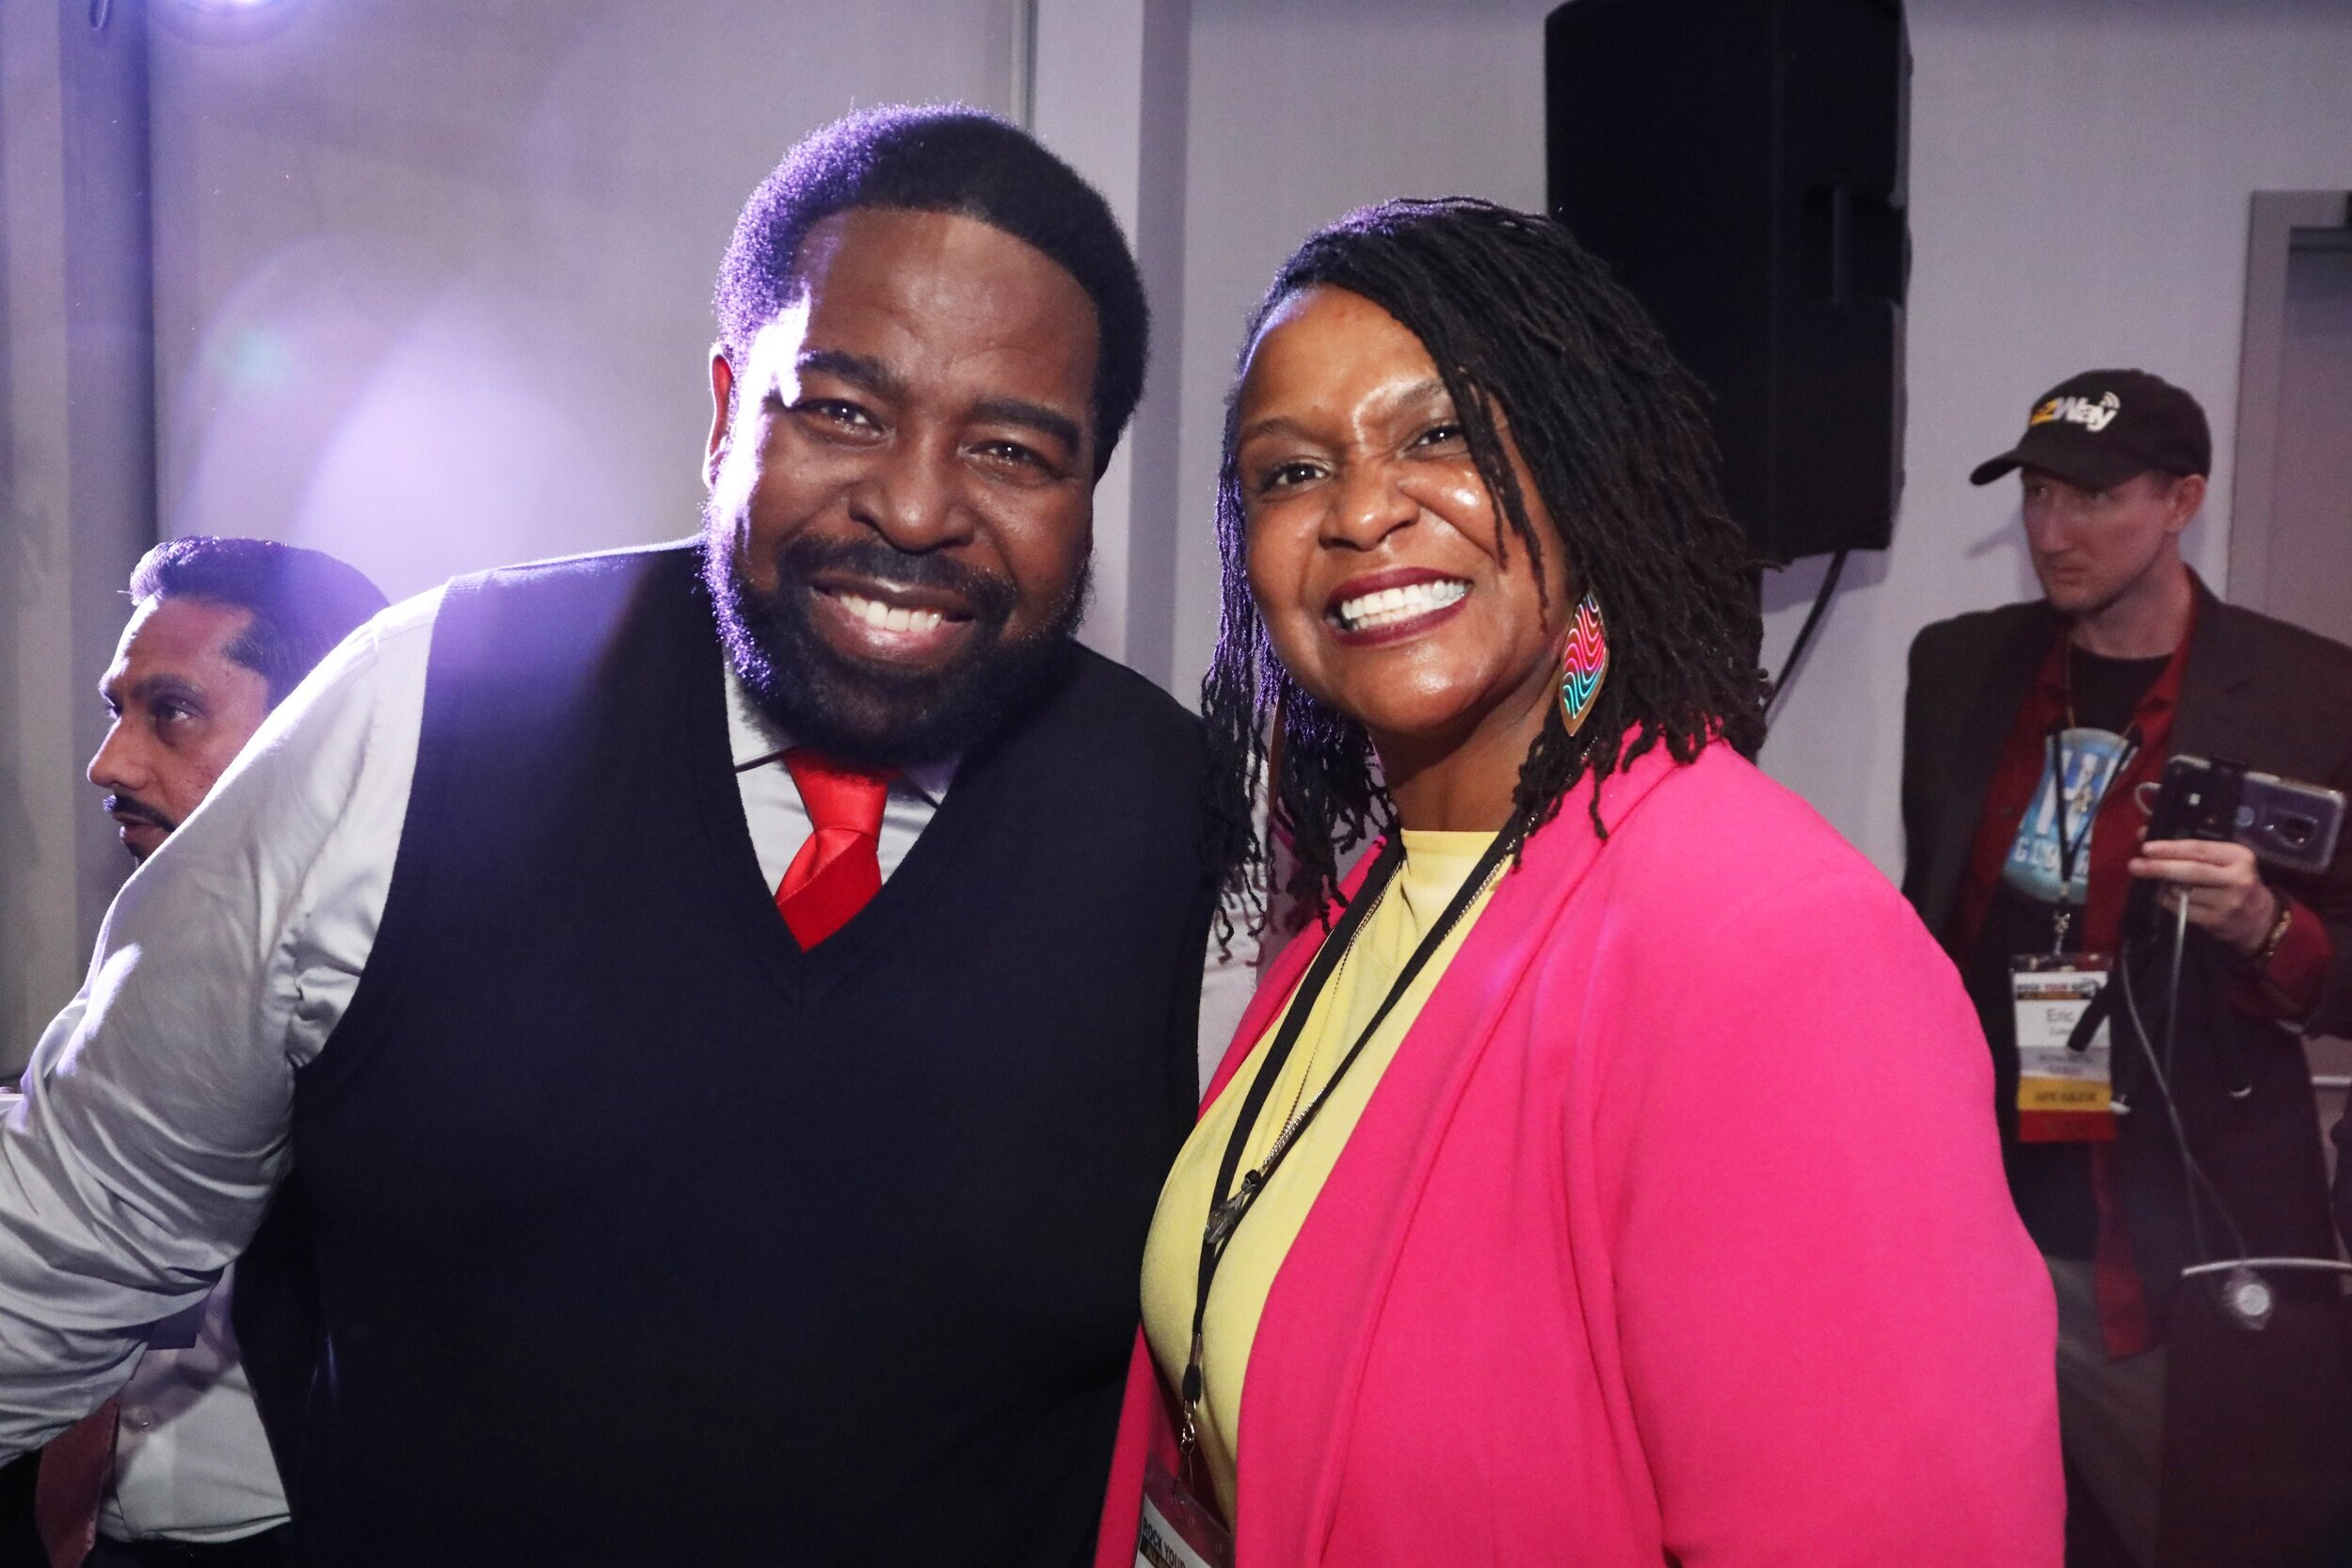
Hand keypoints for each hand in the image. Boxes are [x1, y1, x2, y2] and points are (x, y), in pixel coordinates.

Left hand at [2129, 838, 2276, 956]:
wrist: (2257, 915)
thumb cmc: (2231, 878)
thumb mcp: (2219, 857)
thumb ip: (2186, 846)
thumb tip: (2144, 833)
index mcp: (2238, 856)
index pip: (2200, 850)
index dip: (2171, 848)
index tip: (2146, 848)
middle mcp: (2237, 878)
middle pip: (2193, 871)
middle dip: (2160, 868)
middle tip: (2134, 865)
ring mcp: (2229, 902)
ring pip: (2185, 892)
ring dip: (2164, 887)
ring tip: (2155, 882)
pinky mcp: (2219, 920)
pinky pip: (2184, 909)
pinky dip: (2168, 902)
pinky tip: (2165, 896)